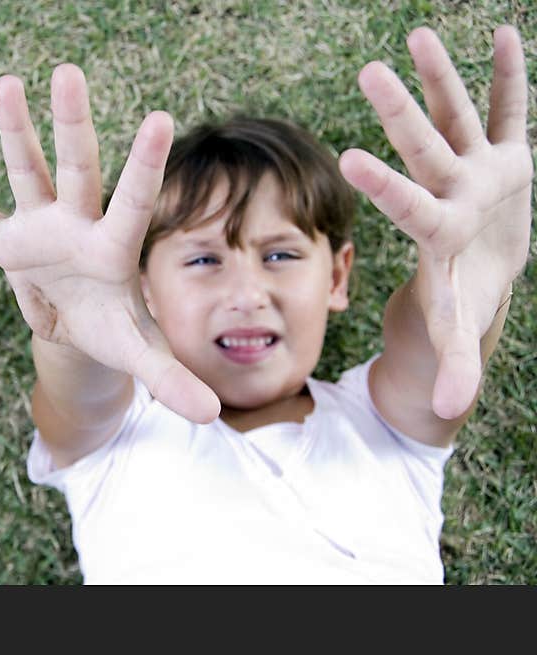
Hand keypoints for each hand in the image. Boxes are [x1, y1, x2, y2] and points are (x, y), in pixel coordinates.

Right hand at [0, 64, 219, 422]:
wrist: (83, 327)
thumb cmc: (117, 329)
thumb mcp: (141, 354)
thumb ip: (172, 378)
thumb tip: (212, 413)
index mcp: (115, 247)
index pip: (133, 201)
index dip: (144, 165)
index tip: (161, 117)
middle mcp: (79, 225)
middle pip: (77, 169)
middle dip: (71, 125)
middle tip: (68, 74)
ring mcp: (42, 228)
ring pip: (28, 173)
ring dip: (15, 133)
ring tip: (7, 83)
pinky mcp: (9, 243)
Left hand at [339, 26, 532, 419]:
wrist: (481, 268)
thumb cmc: (462, 298)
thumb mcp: (457, 328)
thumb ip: (450, 365)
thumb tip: (442, 415)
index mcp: (435, 230)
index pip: (404, 205)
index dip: (381, 185)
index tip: (346, 158)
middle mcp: (449, 192)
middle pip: (423, 148)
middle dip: (401, 111)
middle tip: (368, 70)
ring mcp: (476, 170)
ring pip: (457, 115)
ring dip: (443, 77)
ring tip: (418, 32)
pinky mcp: (509, 158)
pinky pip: (510, 111)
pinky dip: (510, 78)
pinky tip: (504, 35)